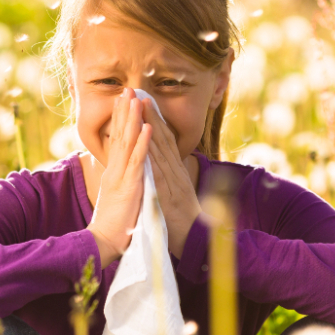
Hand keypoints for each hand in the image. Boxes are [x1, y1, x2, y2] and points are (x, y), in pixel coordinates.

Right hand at [88, 89, 152, 265]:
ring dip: (132, 119)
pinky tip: (147, 127)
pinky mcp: (129, 186)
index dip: (120, 119)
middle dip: (124, 111)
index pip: (116, 140)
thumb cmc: (113, 224)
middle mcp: (115, 170)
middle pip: (119, 135)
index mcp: (113, 172)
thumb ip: (119, 181)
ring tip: (136, 99)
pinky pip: (138, 161)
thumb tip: (121, 171)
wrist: (104, 242)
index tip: (123, 101)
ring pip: (127, 142)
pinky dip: (143, 143)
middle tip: (127, 89)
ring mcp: (121, 176)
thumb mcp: (116, 196)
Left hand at [140, 97, 201, 258]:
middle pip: (162, 138)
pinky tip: (145, 141)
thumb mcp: (176, 194)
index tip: (143, 101)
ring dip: (150, 126)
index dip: (154, 119)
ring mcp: (173, 181)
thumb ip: (170, 177)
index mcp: (175, 171)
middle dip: (150, 114)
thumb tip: (162, 165)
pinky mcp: (168, 195)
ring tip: (140, 106)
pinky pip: (159, 172)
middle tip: (139, 92)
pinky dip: (152, 155)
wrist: (196, 241)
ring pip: (160, 149)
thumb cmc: (183, 220)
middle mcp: (175, 172)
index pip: (164, 140)